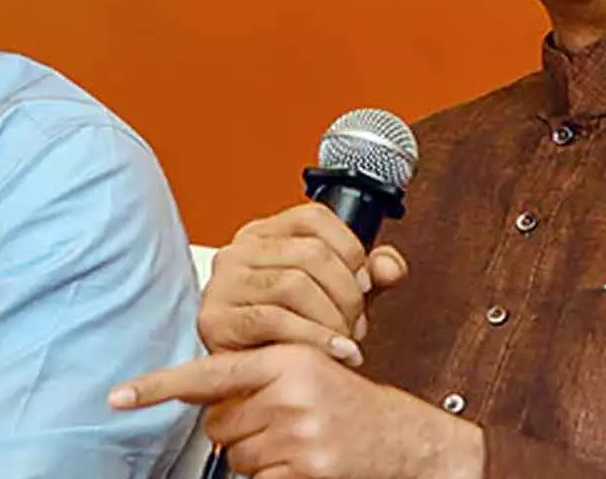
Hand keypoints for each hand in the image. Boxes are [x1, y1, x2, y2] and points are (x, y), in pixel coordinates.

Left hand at [110, 344, 482, 478]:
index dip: (156, 386)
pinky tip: (303, 464)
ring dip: (259, 457)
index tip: (117, 396)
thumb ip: (256, 377)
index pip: (207, 374)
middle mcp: (289, 392)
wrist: (407, 439)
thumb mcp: (306, 371)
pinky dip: (275, 477)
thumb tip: (201, 398)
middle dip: (239, 431)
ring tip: (297, 443)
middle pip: (220, 426)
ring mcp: (298, 433)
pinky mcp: (307, 469)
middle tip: (279, 425)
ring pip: (238, 457)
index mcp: (284, 359)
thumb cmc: (350, 404)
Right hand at [200, 203, 409, 365]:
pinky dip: (313, 338)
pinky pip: (272, 319)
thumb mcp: (334, 300)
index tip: (365, 283)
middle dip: (346, 294)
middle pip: (310, 253)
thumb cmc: (289, 338)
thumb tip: (390, 266)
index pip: (315, 218)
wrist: (253, 387)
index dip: (351, 249)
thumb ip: (366, 278)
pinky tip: (333, 353)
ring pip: (293, 283)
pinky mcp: (215, 320)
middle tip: (356, 325)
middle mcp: (238, 252)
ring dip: (331, 319)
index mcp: (264, 235)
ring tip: (343, 342)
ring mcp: (223, 284)